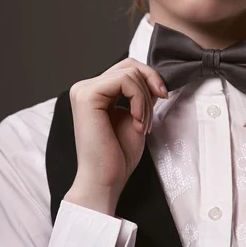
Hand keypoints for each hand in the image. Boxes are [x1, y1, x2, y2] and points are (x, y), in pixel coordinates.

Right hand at [64, 58, 166, 213]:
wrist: (105, 181)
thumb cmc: (118, 156)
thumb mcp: (136, 116)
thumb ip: (141, 95)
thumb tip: (154, 78)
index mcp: (94, 92)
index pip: (127, 69)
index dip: (149, 79)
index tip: (162, 98)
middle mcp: (85, 88)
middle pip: (129, 65)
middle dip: (150, 84)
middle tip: (154, 112)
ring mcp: (83, 90)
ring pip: (130, 73)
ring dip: (146, 100)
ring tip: (142, 124)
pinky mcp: (87, 96)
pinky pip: (125, 82)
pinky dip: (140, 100)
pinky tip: (137, 121)